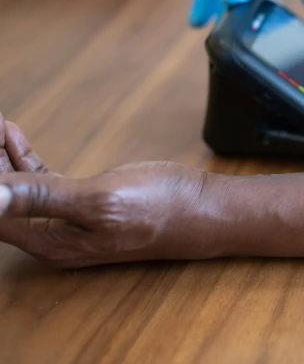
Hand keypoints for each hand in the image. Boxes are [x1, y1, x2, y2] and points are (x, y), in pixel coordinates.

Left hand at [0, 113, 227, 267]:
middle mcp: (53, 237)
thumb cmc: (161, 207)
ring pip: (18, 189)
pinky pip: (42, 183)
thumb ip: (43, 197)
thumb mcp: (100, 200)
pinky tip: (16, 138)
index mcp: (50, 243)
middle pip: (1, 201)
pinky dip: (25, 160)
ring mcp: (69, 221)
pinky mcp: (86, 206)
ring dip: (2, 158)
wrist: (204, 208)